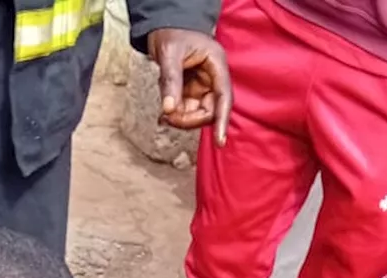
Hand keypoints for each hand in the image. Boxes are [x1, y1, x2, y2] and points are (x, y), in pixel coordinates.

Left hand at [147, 28, 231, 146]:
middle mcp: (213, 78)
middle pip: (209, 111)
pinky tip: (164, 113)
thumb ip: (170, 82)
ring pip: (196, 114)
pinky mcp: (192, 92)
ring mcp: (203, 87)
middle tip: (167, 118)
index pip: (224, 98)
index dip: (223, 121)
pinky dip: (175, 115)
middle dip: (189, 119)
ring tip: (163, 114)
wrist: (164, 26)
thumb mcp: (169, 54)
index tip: (220, 142)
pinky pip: (186, 111)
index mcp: (216, 64)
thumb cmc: (171, 33)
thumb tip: (169, 110)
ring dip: (180, 119)